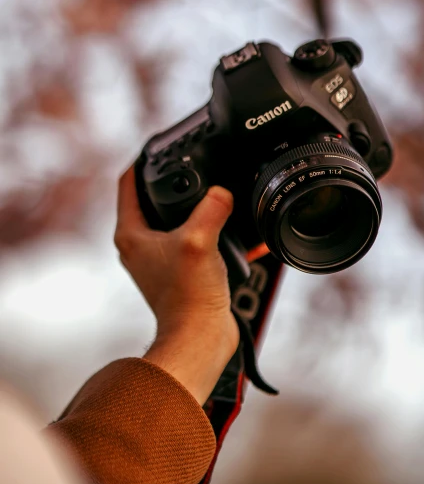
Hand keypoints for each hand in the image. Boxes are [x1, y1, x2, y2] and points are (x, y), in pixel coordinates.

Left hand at [114, 166, 239, 402]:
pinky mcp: (180, 273)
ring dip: (197, 207)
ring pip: (176, 220)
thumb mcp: (200, 241)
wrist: (200, 339)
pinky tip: (234, 228)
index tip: (157, 144)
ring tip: (217, 193)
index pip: (128, 183)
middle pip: (153, 200)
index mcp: (132, 234)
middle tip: (193, 166)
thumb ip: (212, 208)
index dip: (141, 160)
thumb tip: (222, 191)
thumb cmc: (189, 297)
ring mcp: (159, 260)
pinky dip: (213, 231)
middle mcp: (140, 246)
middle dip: (173, 182)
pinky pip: (196, 241)